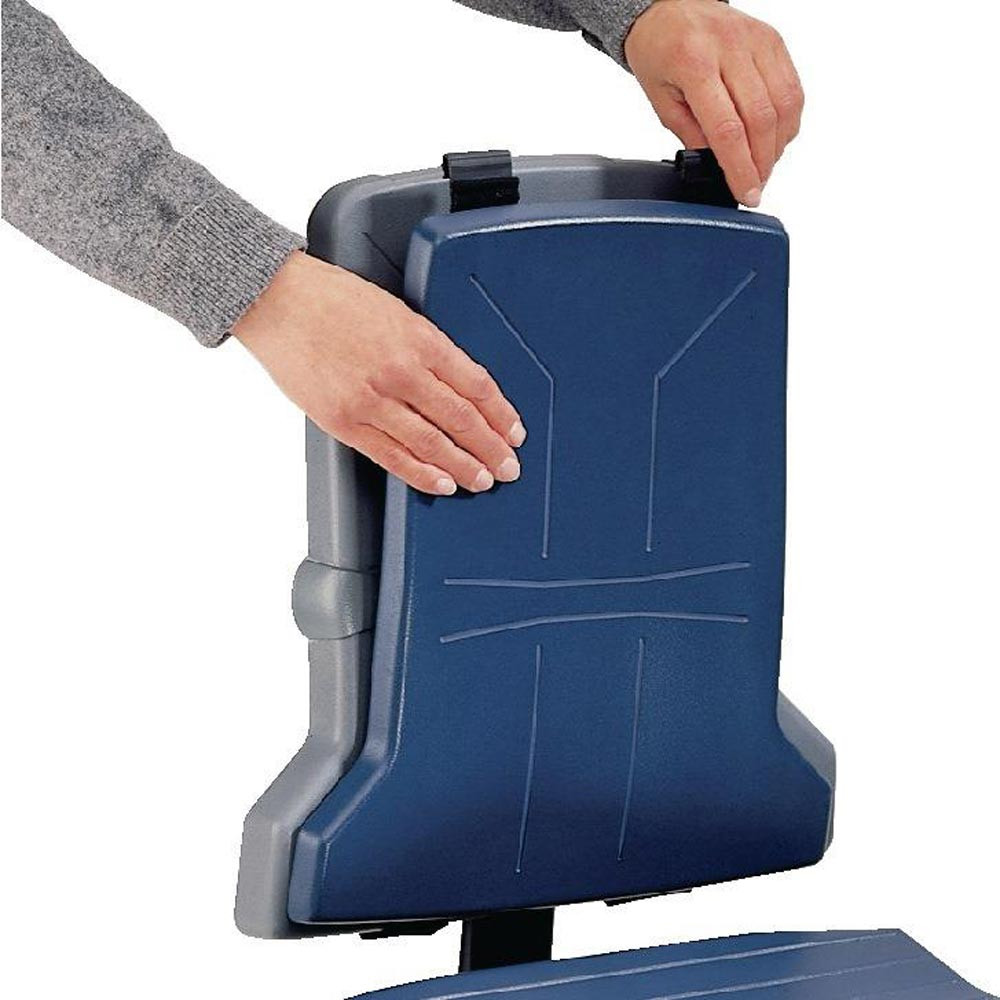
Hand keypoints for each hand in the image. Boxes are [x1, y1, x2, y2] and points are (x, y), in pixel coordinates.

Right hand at [234, 251, 525, 495]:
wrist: (278, 301)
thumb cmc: (332, 301)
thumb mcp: (395, 311)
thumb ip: (426, 349)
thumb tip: (458, 387)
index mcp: (419, 339)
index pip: (476, 385)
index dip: (501, 414)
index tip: (514, 431)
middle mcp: (401, 371)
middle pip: (461, 419)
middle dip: (491, 448)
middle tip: (508, 466)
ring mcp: (371, 400)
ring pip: (431, 444)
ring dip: (463, 466)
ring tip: (481, 480)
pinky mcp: (344, 422)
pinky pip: (392, 456)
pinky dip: (421, 474)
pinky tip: (442, 484)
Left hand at [624, 0, 803, 206]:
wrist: (669, 8)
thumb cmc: (660, 51)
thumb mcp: (660, 99)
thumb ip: (689, 133)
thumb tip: (719, 165)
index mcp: (694, 63)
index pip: (727, 128)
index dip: (740, 167)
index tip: (746, 193)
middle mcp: (731, 47)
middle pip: (761, 119)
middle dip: (762, 163)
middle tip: (755, 185)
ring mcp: (758, 41)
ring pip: (785, 104)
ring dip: (778, 145)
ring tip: (763, 165)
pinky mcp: (774, 40)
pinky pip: (792, 88)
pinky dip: (787, 121)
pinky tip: (773, 138)